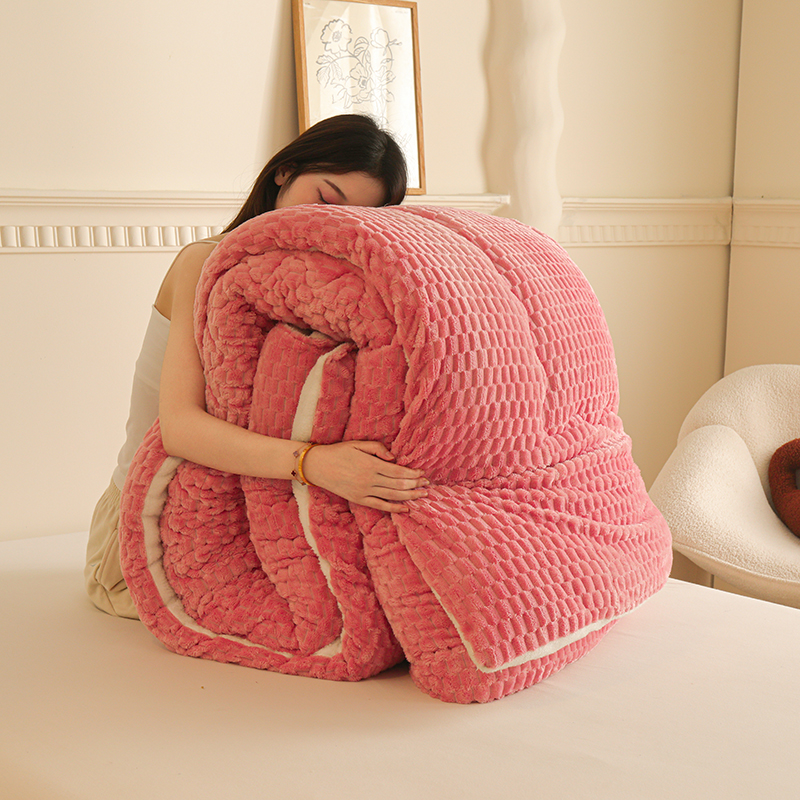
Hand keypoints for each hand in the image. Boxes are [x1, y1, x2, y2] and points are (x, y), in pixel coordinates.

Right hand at [301, 441, 427, 512]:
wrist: (317, 466)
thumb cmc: (338, 452)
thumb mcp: (358, 444)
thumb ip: (378, 448)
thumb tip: (394, 458)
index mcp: (370, 464)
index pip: (398, 471)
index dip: (413, 473)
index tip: (423, 473)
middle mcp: (369, 480)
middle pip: (399, 485)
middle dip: (415, 485)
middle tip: (428, 484)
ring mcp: (364, 492)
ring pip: (392, 496)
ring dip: (410, 496)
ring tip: (422, 495)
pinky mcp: (359, 500)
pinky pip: (380, 506)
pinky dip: (394, 508)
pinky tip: (406, 509)